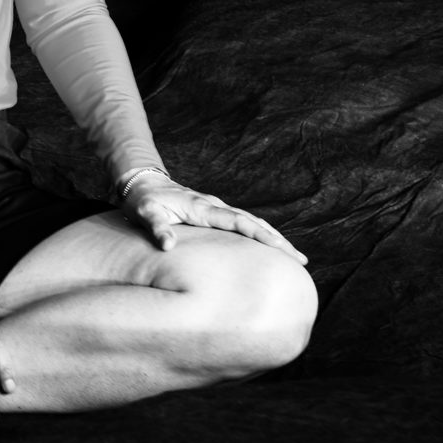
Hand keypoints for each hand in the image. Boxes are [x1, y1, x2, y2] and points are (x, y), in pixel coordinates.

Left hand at [119, 170, 306, 262]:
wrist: (142, 183)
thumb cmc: (143, 200)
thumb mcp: (145, 213)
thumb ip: (157, 228)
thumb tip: (168, 245)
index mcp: (202, 208)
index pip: (237, 222)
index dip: (259, 235)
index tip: (280, 247)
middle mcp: (214, 206)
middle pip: (253, 223)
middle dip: (278, 240)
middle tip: (300, 259)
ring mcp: (216, 208)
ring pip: (252, 222)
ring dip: (274, 237)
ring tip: (295, 256)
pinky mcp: (215, 212)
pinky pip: (244, 222)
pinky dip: (261, 232)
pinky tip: (272, 244)